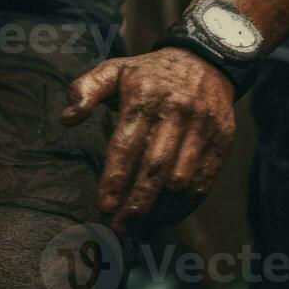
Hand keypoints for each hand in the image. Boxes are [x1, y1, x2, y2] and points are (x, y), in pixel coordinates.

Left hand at [61, 47, 235, 233]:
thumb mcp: (114, 70)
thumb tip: (66, 118)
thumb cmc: (148, 73)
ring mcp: (202, 127)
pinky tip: (166, 216)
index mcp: (144, 97)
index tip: (103, 205)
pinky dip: (185, 204)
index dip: (115, 178)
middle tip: (118, 228)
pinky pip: (204, 180)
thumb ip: (86, 90)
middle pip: (155, 168)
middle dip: (136, 203)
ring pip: (181, 179)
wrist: (204, 60)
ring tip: (140, 227)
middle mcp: (175, 113)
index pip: (127, 144)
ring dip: (160, 208)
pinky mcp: (222, 140)